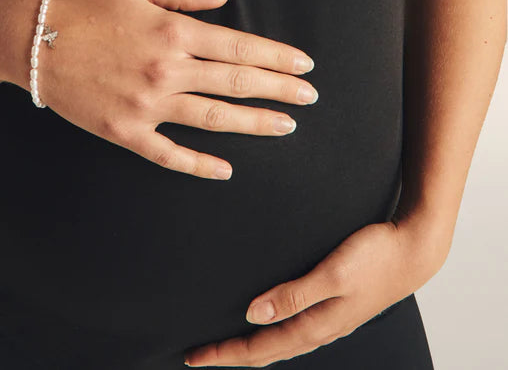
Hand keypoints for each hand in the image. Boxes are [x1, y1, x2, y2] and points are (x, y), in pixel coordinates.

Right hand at [26, 0, 317, 179]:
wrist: (36, 43)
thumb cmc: (86, 9)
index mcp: (173, 32)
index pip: (239, 46)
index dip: (276, 56)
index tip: (304, 64)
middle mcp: (167, 71)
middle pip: (236, 83)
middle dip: (280, 90)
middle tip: (311, 97)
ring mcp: (148, 105)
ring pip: (214, 119)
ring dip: (254, 124)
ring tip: (286, 126)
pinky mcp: (127, 132)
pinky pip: (170, 154)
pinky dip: (199, 164)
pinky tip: (226, 169)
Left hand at [183, 215, 446, 365]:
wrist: (414, 250)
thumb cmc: (374, 257)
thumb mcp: (332, 273)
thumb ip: (294, 295)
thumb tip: (254, 315)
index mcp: (316, 325)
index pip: (260, 348)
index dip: (225, 354)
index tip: (193, 357)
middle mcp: (319, 328)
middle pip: (266, 350)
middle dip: (231, 354)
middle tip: (196, 354)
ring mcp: (327, 319)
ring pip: (279, 341)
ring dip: (250, 344)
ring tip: (224, 343)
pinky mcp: (333, 305)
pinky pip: (293, 326)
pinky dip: (271, 329)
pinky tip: (265, 320)